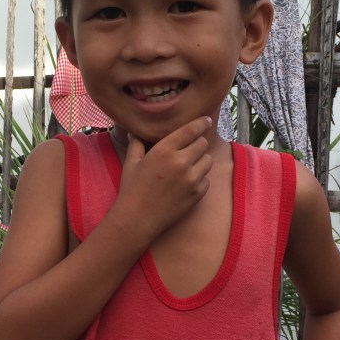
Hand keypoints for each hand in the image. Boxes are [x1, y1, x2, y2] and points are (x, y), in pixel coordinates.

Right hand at [112, 118, 212, 244]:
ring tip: (188, 167)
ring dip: (200, 161)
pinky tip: (186, 183)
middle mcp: (181, 162)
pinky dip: (200, 179)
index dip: (201, 123)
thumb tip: (135, 131)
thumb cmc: (132, 190)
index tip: (206, 120)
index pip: (191, 130)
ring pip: (208, 160)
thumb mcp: (131, 163)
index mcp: (164, 150)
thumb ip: (136, 143)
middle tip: (190, 149)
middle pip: (202, 143)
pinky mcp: (197, 194)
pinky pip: (207, 179)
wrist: (137, 219)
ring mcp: (191, 179)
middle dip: (197, 144)